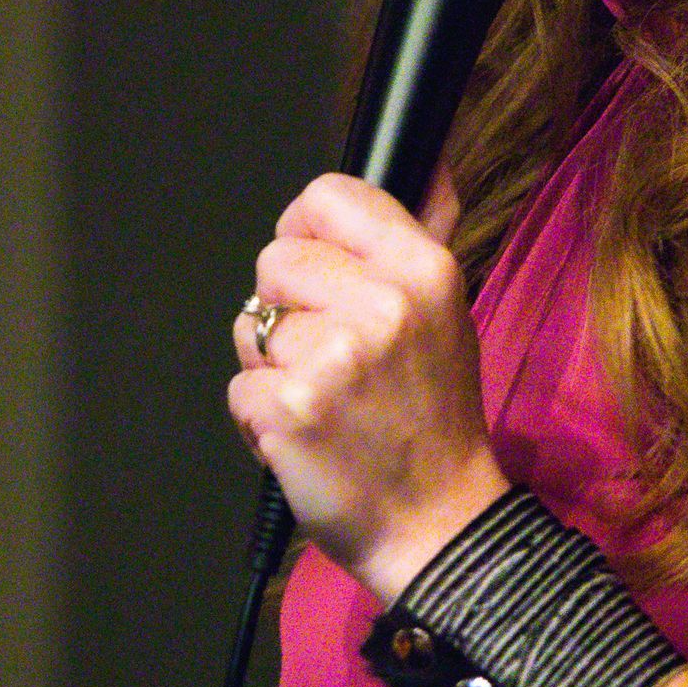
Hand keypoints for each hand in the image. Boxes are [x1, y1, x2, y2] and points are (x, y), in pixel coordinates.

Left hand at [228, 171, 506, 601]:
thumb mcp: (448, 314)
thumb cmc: (435, 417)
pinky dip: (260, 418)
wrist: (438, 522)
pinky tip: (306, 436)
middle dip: (287, 307)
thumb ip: (424, 235)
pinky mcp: (290, 410)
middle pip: (275, 261)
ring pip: (252, 327)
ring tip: (324, 400)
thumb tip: (433, 164)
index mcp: (423, 270)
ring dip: (273, 367)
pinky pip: (239, 388)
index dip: (306, 229)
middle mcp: (382, 305)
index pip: (329, 197)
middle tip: (331, 355)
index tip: (315, 266)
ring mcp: (332, 359)